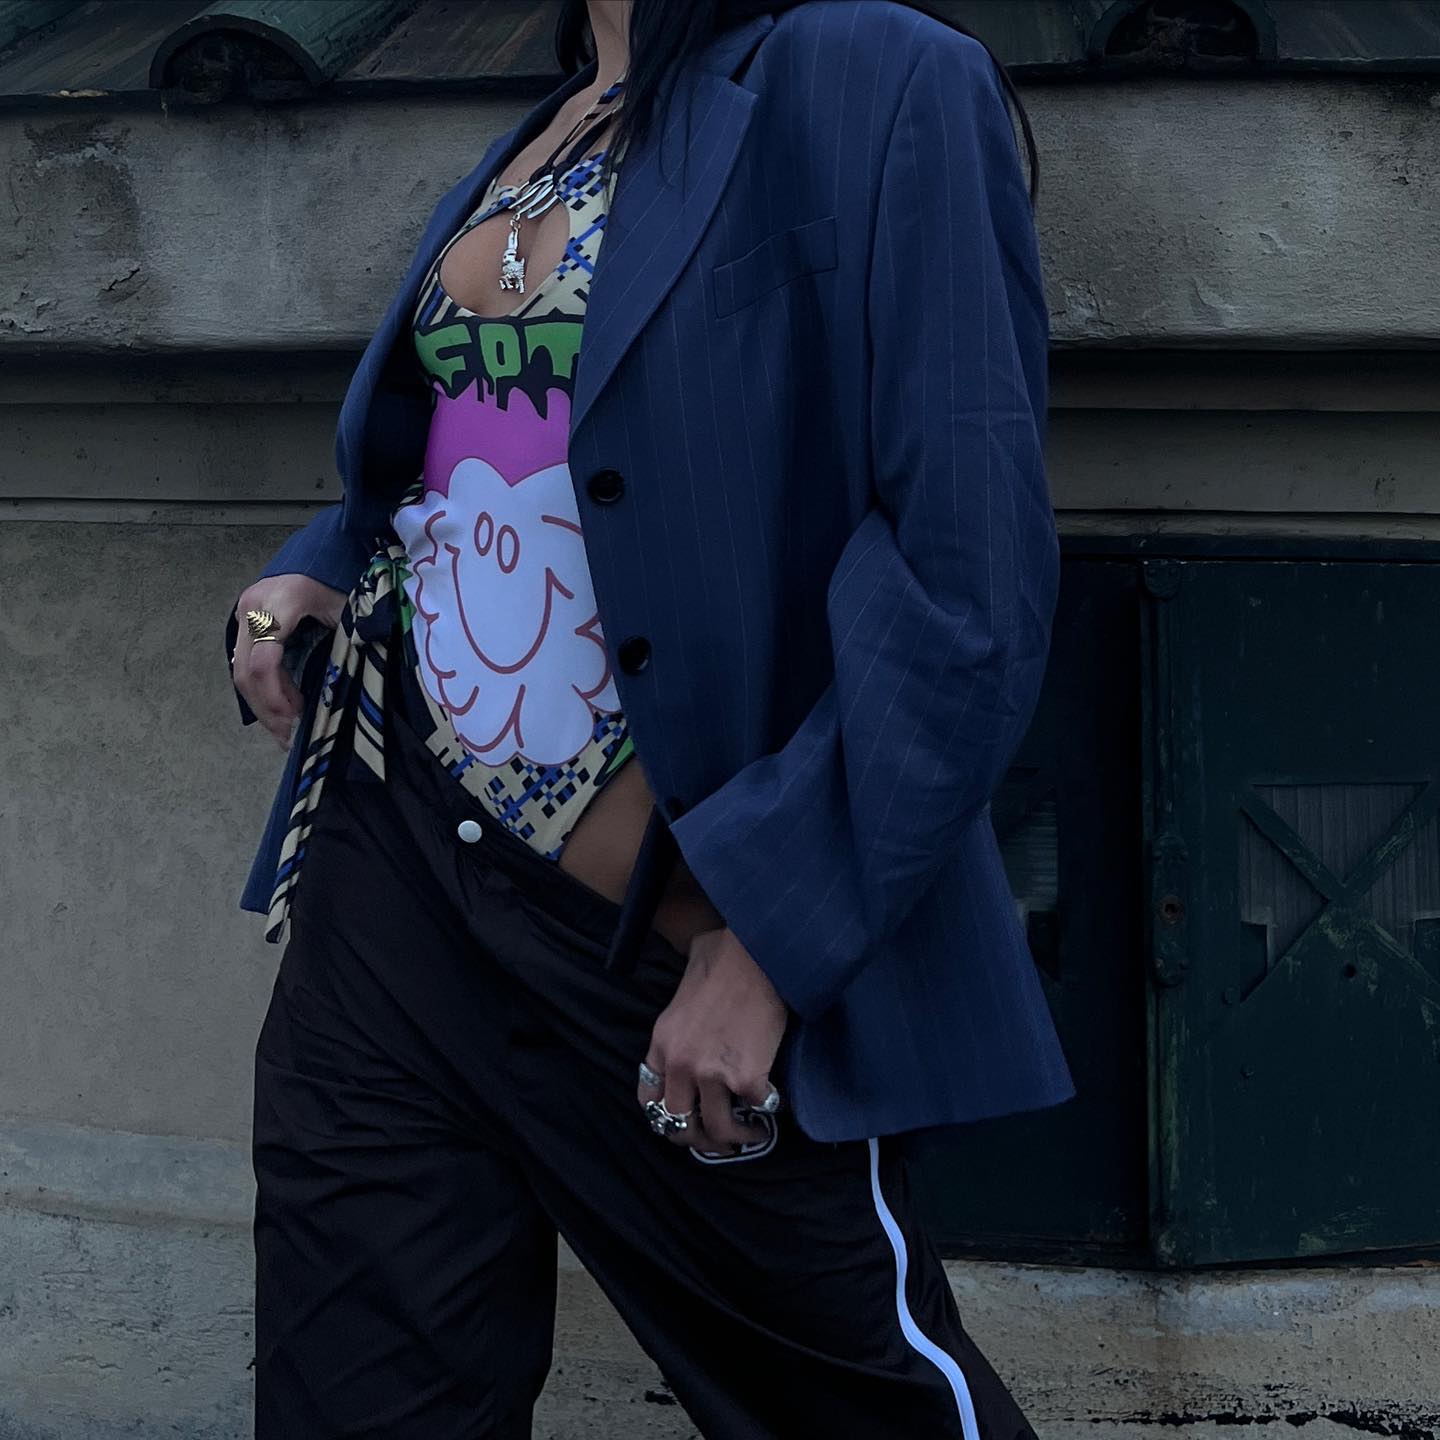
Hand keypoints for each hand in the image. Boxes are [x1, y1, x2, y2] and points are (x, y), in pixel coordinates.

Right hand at [231, 574, 345, 749]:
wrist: (320, 553)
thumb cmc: (338, 580)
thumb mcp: (347, 609)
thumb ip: (345, 642)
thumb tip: (342, 692)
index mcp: (282, 600)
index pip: (265, 660)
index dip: (278, 696)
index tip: (298, 718)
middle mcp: (254, 607)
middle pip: (246, 671)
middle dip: (267, 708)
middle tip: (290, 735)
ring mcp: (244, 615)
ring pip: (239, 672)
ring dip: (262, 705)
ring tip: (285, 730)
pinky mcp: (244, 624)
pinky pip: (244, 664)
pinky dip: (260, 691)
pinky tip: (279, 711)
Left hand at [637, 926, 787, 1153]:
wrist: (756, 954)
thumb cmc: (723, 957)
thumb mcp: (682, 989)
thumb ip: (680, 1015)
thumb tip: (694, 1012)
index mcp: (662, 1043)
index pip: (649, 1099)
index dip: (665, 1117)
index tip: (683, 1120)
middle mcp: (681, 1064)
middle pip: (679, 1124)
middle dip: (697, 1140)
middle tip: (716, 1141)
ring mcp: (712, 1073)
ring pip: (717, 1129)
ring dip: (735, 1139)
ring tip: (751, 1136)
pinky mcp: (747, 1077)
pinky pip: (757, 1109)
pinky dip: (768, 1112)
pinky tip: (774, 1107)